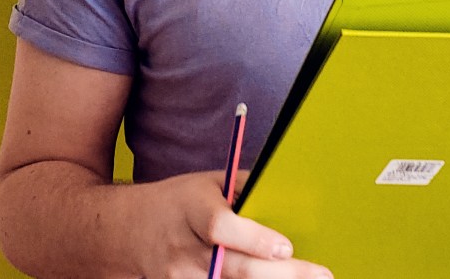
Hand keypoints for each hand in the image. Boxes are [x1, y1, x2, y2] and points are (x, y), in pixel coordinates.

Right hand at [130, 169, 332, 278]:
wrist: (130, 230)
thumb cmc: (180, 200)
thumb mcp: (208, 181)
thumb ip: (244, 186)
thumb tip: (284, 191)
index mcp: (192, 208)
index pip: (221, 227)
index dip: (253, 238)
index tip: (285, 246)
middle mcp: (184, 247)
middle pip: (233, 267)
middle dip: (280, 274)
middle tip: (319, 275)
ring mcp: (180, 277)